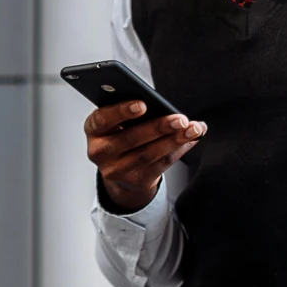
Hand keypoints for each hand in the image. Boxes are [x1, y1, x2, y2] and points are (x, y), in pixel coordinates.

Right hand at [84, 101, 204, 212]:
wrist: (121, 169)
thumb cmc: (122, 132)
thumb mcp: (118, 120)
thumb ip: (132, 110)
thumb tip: (163, 104)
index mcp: (94, 129)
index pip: (102, 119)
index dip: (121, 112)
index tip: (142, 105)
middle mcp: (100, 151)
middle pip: (131, 138)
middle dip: (159, 127)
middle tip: (180, 119)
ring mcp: (116, 170)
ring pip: (148, 154)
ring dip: (174, 140)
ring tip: (192, 129)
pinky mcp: (135, 181)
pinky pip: (160, 165)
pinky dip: (178, 150)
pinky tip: (190, 139)